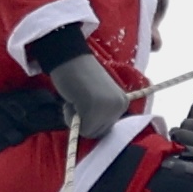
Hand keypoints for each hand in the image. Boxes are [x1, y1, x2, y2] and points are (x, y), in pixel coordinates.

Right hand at [25, 29, 137, 143]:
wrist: (69, 58)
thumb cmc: (80, 75)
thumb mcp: (99, 96)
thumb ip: (102, 112)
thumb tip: (97, 131)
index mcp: (123, 102)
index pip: (107, 127)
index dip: (92, 117)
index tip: (87, 99)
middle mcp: (120, 107)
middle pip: (100, 132)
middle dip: (86, 120)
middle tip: (80, 98)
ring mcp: (108, 109)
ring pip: (90, 133)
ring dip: (78, 119)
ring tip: (76, 98)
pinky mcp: (93, 111)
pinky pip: (81, 129)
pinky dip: (70, 117)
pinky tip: (72, 100)